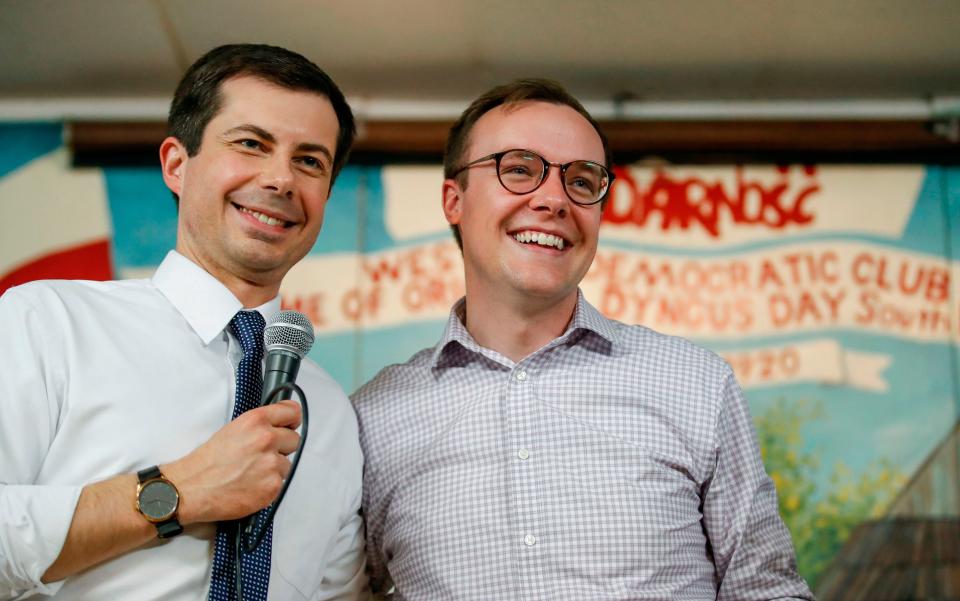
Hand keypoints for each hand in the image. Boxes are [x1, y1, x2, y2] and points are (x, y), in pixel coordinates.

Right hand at [163, 400, 301, 523]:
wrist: (191, 489)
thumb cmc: (206, 462)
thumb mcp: (232, 430)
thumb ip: (258, 426)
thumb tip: (277, 427)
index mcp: (256, 421)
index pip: (293, 412)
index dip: (291, 420)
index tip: (289, 425)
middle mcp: (266, 439)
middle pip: (294, 439)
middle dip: (282, 447)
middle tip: (263, 456)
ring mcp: (271, 463)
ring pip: (287, 464)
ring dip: (275, 469)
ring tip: (251, 473)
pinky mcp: (273, 486)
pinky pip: (281, 483)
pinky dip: (269, 485)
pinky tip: (251, 485)